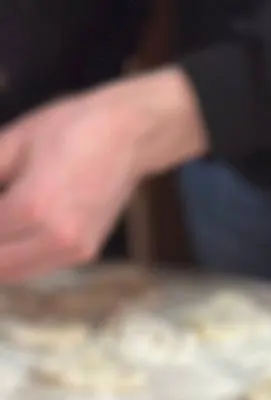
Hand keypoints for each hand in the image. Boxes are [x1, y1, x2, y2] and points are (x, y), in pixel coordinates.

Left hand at [0, 69, 206, 282]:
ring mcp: (74, 251)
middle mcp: (56, 238)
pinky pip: (35, 266)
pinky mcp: (84, 253)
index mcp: (33, 206)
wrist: (128, 135)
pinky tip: (8, 235)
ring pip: (14, 272)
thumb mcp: (13, 141)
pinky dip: (13, 256)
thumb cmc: (70, 127)